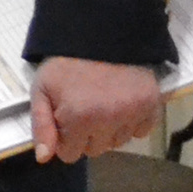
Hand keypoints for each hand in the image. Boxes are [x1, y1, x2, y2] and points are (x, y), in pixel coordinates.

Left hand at [31, 55, 160, 165]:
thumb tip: (45, 158)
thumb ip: (41, 125)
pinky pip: (141, 131)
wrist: (103, 33)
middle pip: (95, 150)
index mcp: (79, 118)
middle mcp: (109, 121)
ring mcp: (133, 114)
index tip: (66, 117)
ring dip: (109, 130)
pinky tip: (122, 104)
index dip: (64, 137)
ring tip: (103, 103)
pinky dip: (132, 122)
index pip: (70, 154)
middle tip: (85, 108)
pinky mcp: (151, 105)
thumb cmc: (67, 62)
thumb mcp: (42, 89)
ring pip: (118, 143)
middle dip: (86, 135)